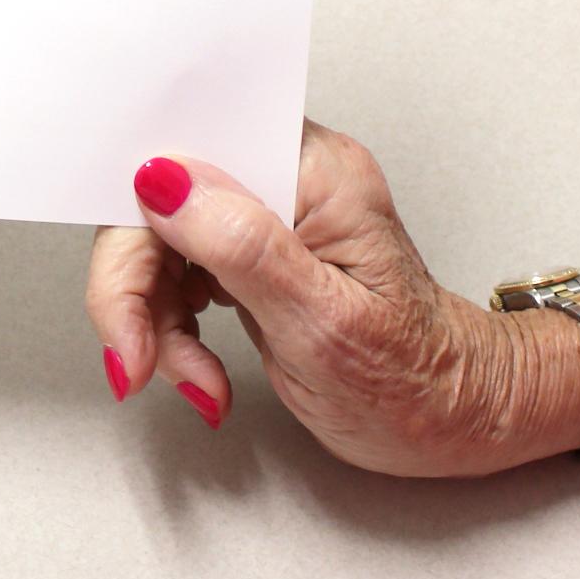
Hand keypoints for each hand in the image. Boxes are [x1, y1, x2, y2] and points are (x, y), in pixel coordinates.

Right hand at [85, 122, 579, 474]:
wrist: (453, 420)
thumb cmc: (413, 382)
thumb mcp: (323, 325)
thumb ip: (243, 247)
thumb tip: (164, 178)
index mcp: (315, 173)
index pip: (187, 158)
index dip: (137, 221)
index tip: (126, 301)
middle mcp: (291, 179)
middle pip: (158, 203)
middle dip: (136, 292)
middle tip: (137, 363)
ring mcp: (271, 214)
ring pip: (158, 244)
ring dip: (153, 322)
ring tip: (194, 379)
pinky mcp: (253, 252)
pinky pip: (176, 274)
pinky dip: (171, 331)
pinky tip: (199, 370)